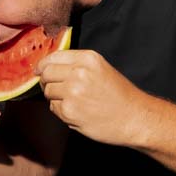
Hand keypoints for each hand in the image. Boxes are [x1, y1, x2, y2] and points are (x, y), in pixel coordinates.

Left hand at [35, 49, 153, 148]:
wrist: (135, 118)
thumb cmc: (119, 95)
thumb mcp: (101, 69)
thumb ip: (76, 65)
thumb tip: (48, 68)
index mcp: (87, 59)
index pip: (53, 57)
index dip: (43, 65)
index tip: (40, 71)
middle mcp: (78, 72)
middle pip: (46, 74)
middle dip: (47, 82)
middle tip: (56, 90)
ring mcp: (72, 92)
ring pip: (48, 92)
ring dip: (56, 98)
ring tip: (75, 102)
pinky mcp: (69, 111)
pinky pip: (54, 109)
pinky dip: (62, 112)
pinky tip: (79, 112)